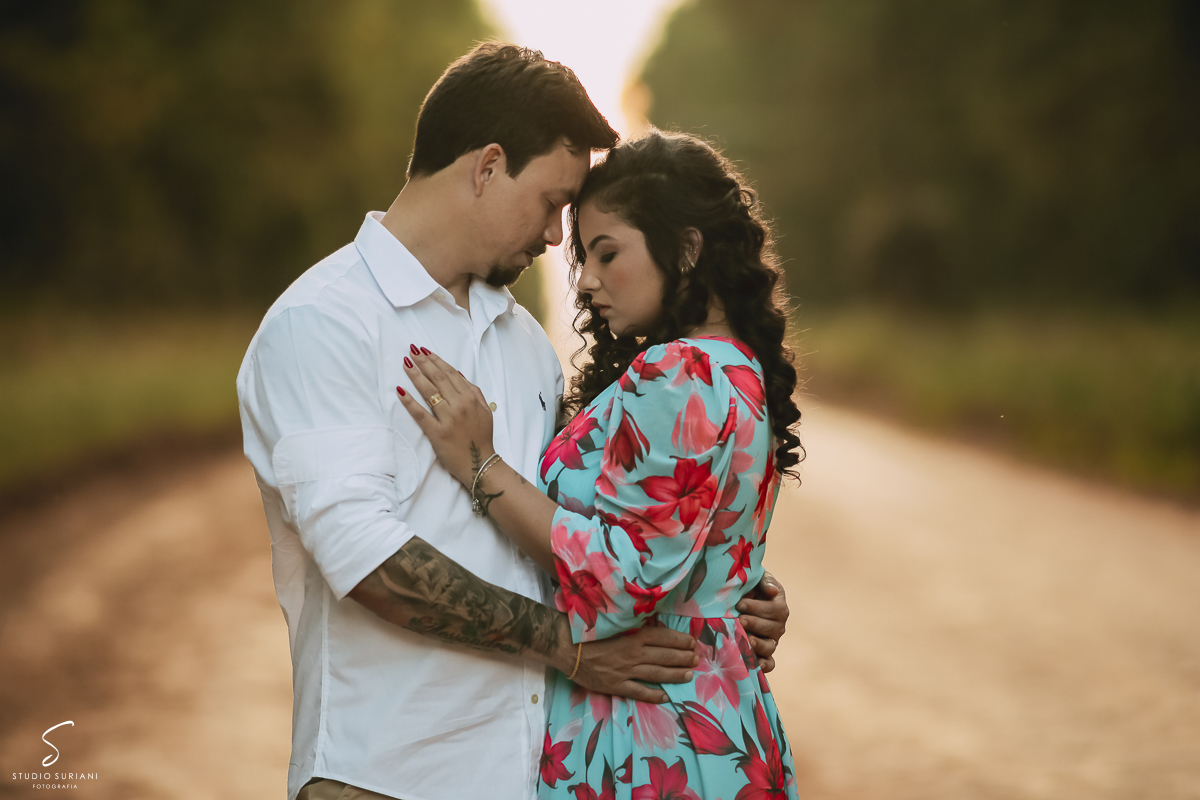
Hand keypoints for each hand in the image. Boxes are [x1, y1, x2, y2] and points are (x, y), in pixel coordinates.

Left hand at [396, 346, 493, 485]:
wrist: (480, 463)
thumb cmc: (482, 436)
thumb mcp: (485, 410)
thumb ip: (473, 391)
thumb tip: (457, 374)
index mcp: (470, 398)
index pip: (450, 373)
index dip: (436, 360)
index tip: (424, 351)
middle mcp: (459, 405)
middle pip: (438, 378)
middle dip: (423, 362)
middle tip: (411, 351)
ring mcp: (447, 419)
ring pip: (428, 392)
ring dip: (415, 375)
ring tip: (406, 363)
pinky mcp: (436, 433)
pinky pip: (420, 414)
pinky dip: (409, 402)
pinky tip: (400, 391)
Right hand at [570, 626, 698, 703]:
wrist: (566, 648)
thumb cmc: (587, 631)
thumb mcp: (613, 622)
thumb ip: (632, 625)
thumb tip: (650, 621)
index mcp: (633, 636)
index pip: (663, 638)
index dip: (680, 641)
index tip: (691, 643)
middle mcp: (633, 654)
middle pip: (665, 656)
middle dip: (683, 658)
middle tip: (696, 659)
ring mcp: (626, 672)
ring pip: (657, 673)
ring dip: (675, 674)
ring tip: (689, 674)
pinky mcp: (616, 686)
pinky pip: (639, 692)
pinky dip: (654, 695)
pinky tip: (666, 696)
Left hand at [736, 571, 787, 672]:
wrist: (736, 599)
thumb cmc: (748, 587)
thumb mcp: (757, 579)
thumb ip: (765, 581)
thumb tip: (772, 592)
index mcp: (778, 606)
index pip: (774, 610)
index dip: (758, 607)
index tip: (740, 604)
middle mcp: (778, 625)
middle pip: (772, 628)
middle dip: (755, 623)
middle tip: (740, 619)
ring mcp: (771, 641)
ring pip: (770, 646)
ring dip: (759, 644)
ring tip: (748, 639)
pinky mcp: (764, 654)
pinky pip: (769, 663)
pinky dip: (764, 665)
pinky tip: (755, 664)